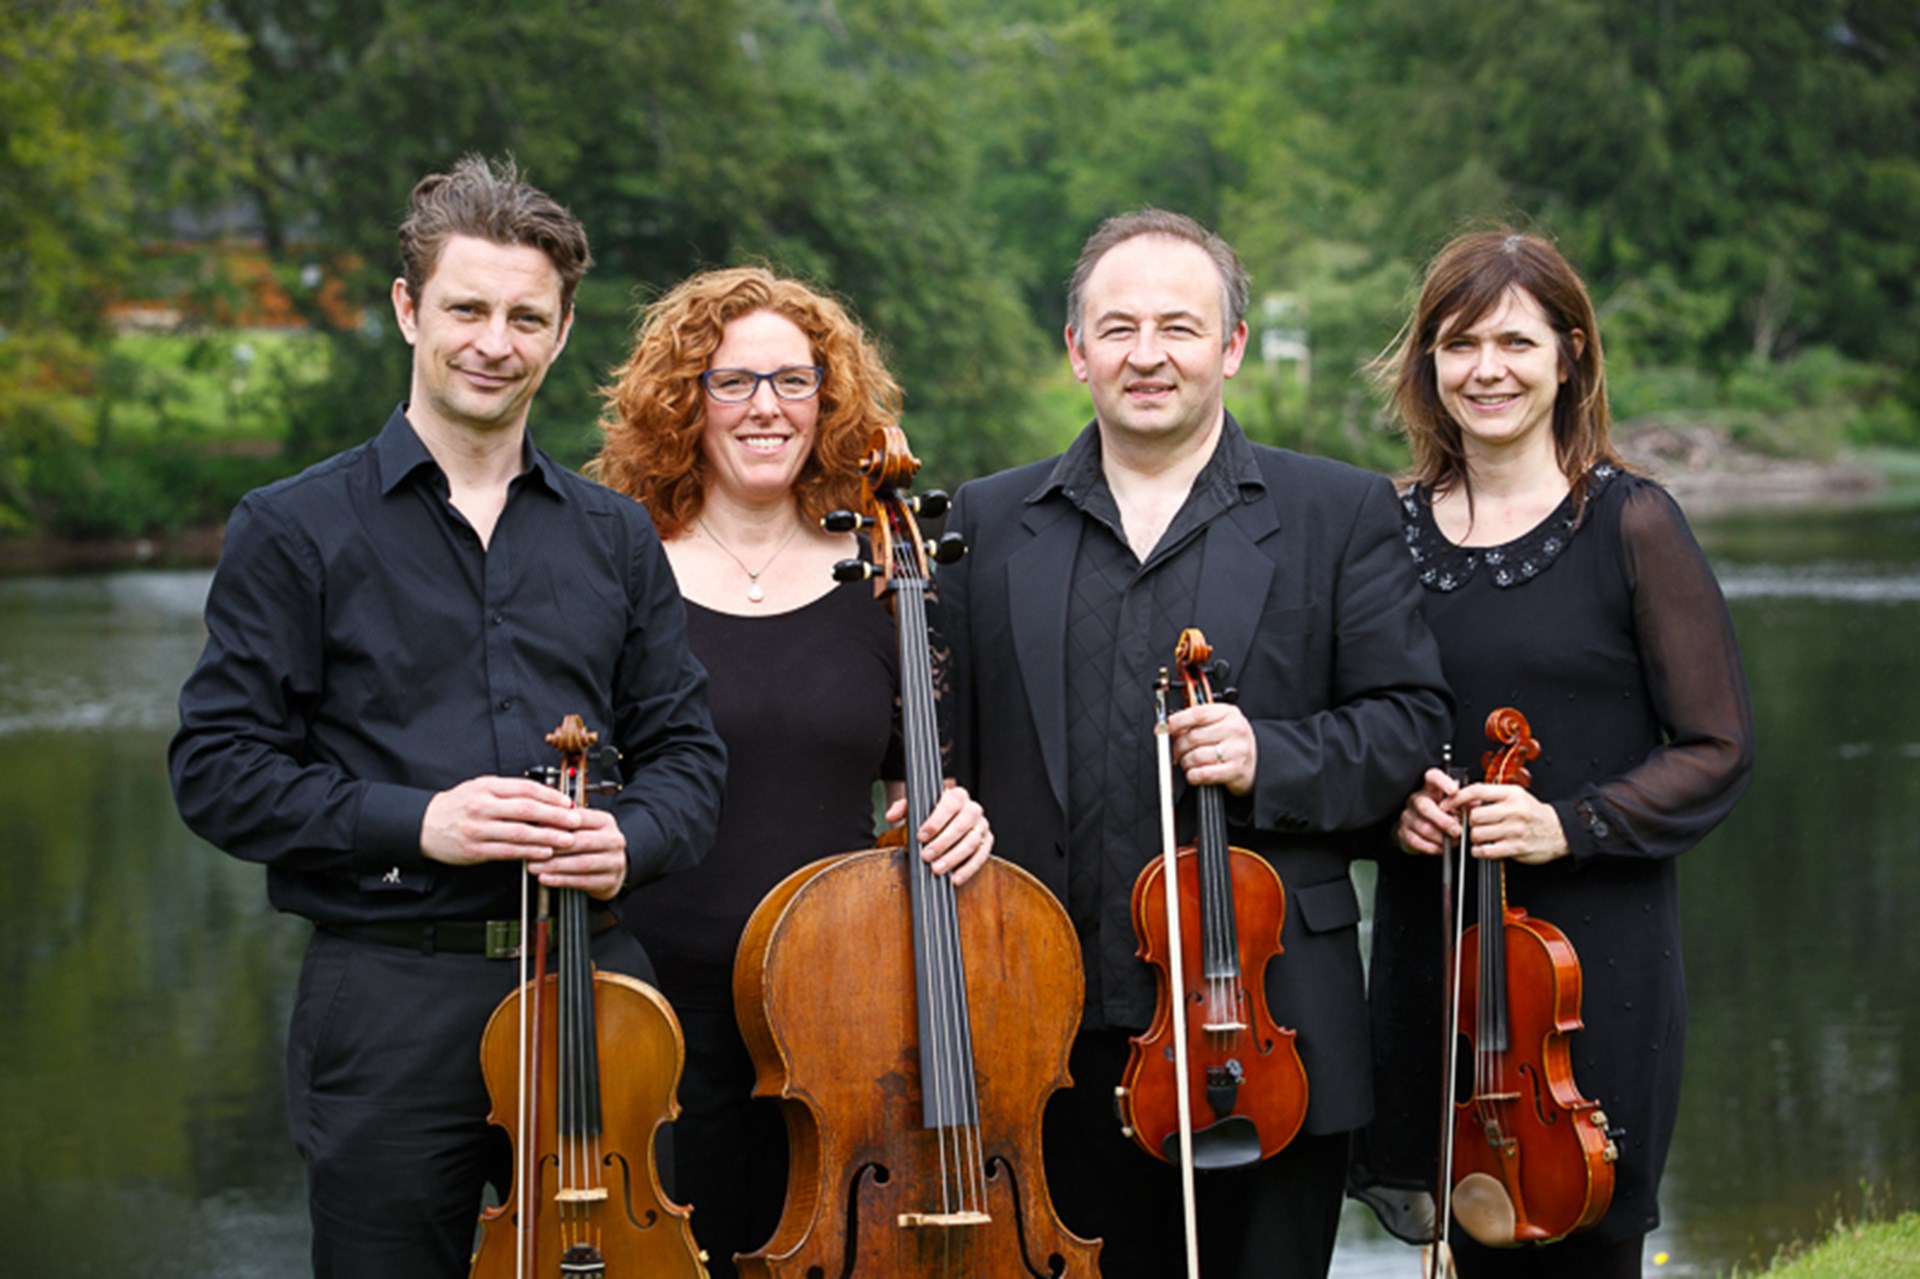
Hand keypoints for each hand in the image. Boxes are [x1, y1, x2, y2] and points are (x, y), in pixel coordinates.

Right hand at [421, 776, 629, 899]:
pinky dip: (529, 852)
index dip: (550, 796)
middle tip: (575, 820)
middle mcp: (482, 806)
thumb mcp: (479, 788)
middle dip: (555, 816)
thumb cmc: (456, 806)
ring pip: (520, 833)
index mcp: (486, 787)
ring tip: (567, 839)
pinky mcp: (475, 849)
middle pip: (527, 810)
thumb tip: (543, 795)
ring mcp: (478, 829)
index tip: (568, 802)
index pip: (525, 789)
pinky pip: (508, 851)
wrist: (423, 825)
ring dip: (548, 837)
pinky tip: (545, 852)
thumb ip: (508, 791)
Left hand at [884, 780, 992, 885]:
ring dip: (953, 858)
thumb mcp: (916, 809)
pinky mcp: (986, 842)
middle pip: (962, 825)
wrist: (947, 823)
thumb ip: (903, 809)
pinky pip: (981, 857)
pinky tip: (954, 877)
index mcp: (957, 796)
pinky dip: (968, 869)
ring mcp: (981, 826)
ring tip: (937, 869)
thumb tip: (891, 816)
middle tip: (926, 856)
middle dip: (943, 843)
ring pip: (971, 842)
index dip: (936, 821)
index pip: (950, 804)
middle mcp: (973, 809)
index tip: (921, 835)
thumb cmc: (932, 816)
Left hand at [1167, 702, 1256, 795]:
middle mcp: (1235, 729)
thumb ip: (1198, 722)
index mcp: (1228, 713)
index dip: (1176, 721)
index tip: (1164, 728)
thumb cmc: (1232, 742)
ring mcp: (1237, 750)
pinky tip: (1194, 774)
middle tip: (1176, 752)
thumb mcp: (1220, 723)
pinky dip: (1193, 776)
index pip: (1197, 713)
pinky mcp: (1236, 770)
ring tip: (1188, 763)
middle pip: (1192, 737)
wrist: (1257, 762)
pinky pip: (1204, 774)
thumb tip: (1170, 727)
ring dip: (1186, 763)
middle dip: (1178, 747)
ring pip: (1195, 756)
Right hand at [1396, 767, 1462, 855]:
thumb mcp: (1454, 805)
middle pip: (1425, 806)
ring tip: (1453, 841)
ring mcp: (1408, 816)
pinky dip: (1433, 847)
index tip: (1454, 790)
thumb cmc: (1440, 814)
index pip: (1433, 777)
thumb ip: (1465, 803)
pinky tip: (1441, 847)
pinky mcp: (1403, 832)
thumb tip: (1476, 804)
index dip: (1443, 782)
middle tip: (1457, 830)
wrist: (1417, 830)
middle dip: (1443, 820)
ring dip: (1441, 837)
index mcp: (1430, 789)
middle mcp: (1416, 800)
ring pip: (1424, 827)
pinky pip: (1418, 842)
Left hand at [1452, 782, 1568, 864]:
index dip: (1457, 798)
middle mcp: (1513, 810)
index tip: (1448, 804)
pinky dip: (1479, 851)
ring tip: (1480, 836)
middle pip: (1474, 815)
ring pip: (1478, 834)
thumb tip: (1464, 798)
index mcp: (1511, 794)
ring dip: (1474, 837)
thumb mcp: (1516, 797)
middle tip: (1471, 824)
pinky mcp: (1516, 847)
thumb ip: (1492, 796)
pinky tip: (1482, 848)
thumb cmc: (1534, 814)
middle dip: (1469, 822)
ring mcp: (1515, 830)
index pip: (1477, 791)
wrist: (1560, 831)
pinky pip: (1486, 851)